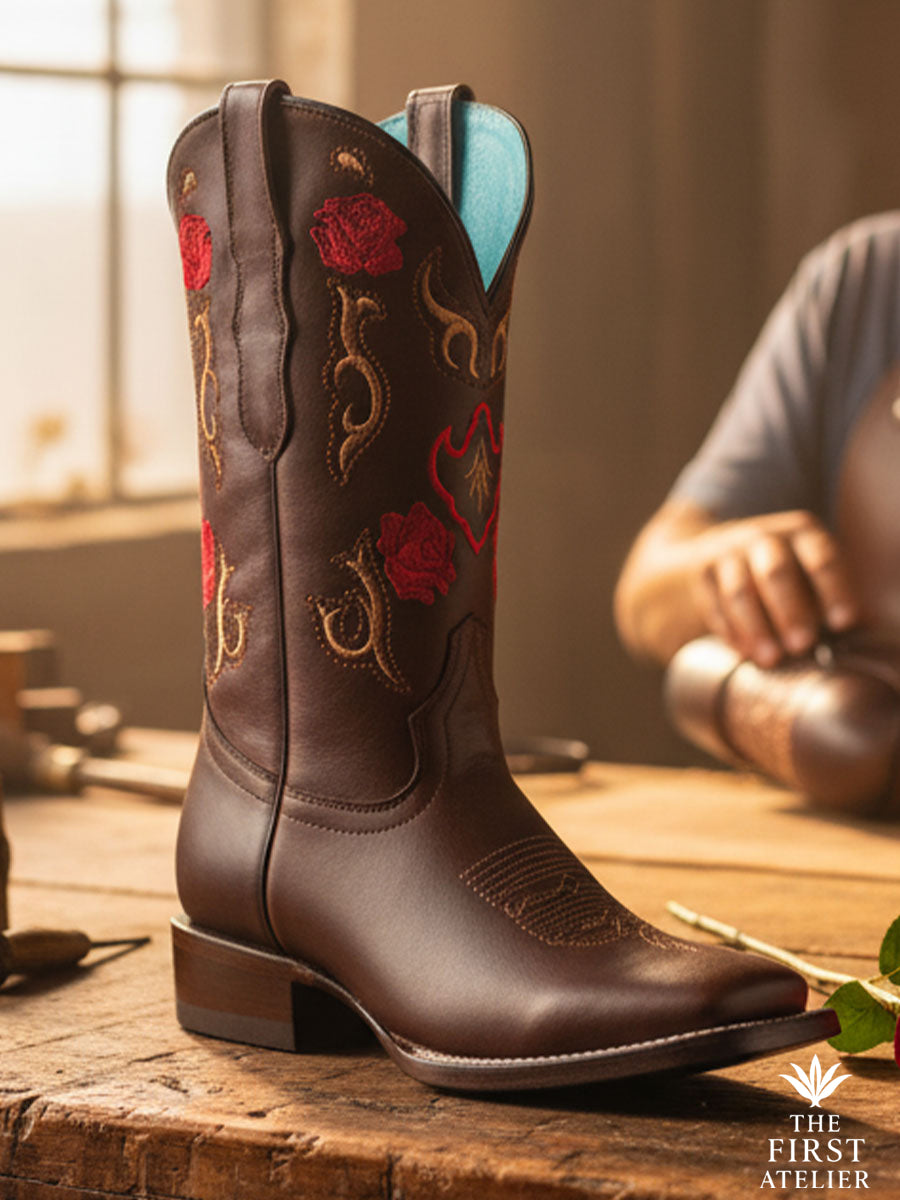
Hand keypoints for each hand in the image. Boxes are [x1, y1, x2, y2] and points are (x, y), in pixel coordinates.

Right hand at [693, 510, 858, 667]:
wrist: (718, 552)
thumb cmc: (783, 573)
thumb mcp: (809, 569)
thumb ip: (831, 595)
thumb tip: (862, 629)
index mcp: (802, 533)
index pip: (822, 558)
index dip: (835, 590)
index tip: (844, 622)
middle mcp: (764, 536)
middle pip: (777, 572)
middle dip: (790, 610)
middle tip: (803, 645)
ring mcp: (728, 552)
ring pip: (740, 591)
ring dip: (756, 627)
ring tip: (771, 659)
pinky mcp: (702, 573)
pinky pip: (714, 605)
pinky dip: (730, 632)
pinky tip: (744, 653)